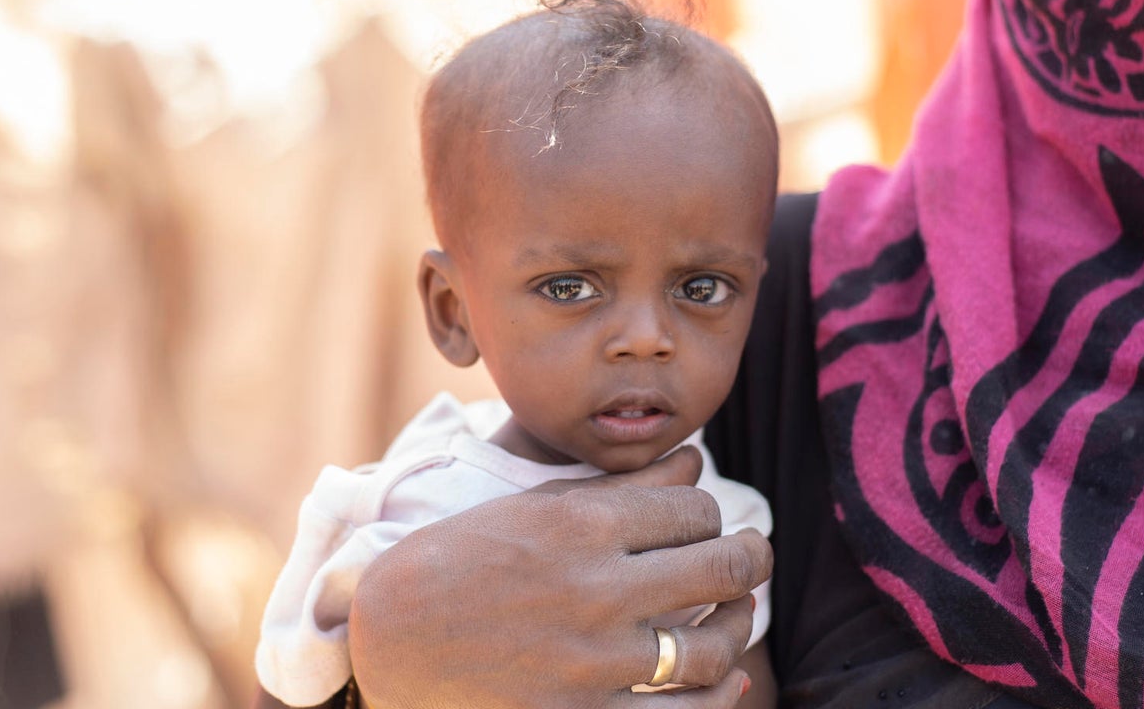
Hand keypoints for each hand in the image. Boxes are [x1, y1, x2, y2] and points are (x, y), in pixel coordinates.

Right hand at [348, 446, 772, 707]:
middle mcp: (593, 591)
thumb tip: (694, 460)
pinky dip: (719, 697)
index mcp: (578, 526)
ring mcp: (591, 663)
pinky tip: (726, 677)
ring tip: (740, 613)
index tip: (707, 521)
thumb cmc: (457, 562)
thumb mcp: (533, 509)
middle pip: (720, 568)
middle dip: (751, 557)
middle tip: (756, 555)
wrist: (387, 643)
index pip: (694, 509)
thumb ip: (621, 486)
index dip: (711, 513)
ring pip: (711, 646)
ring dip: (741, 625)